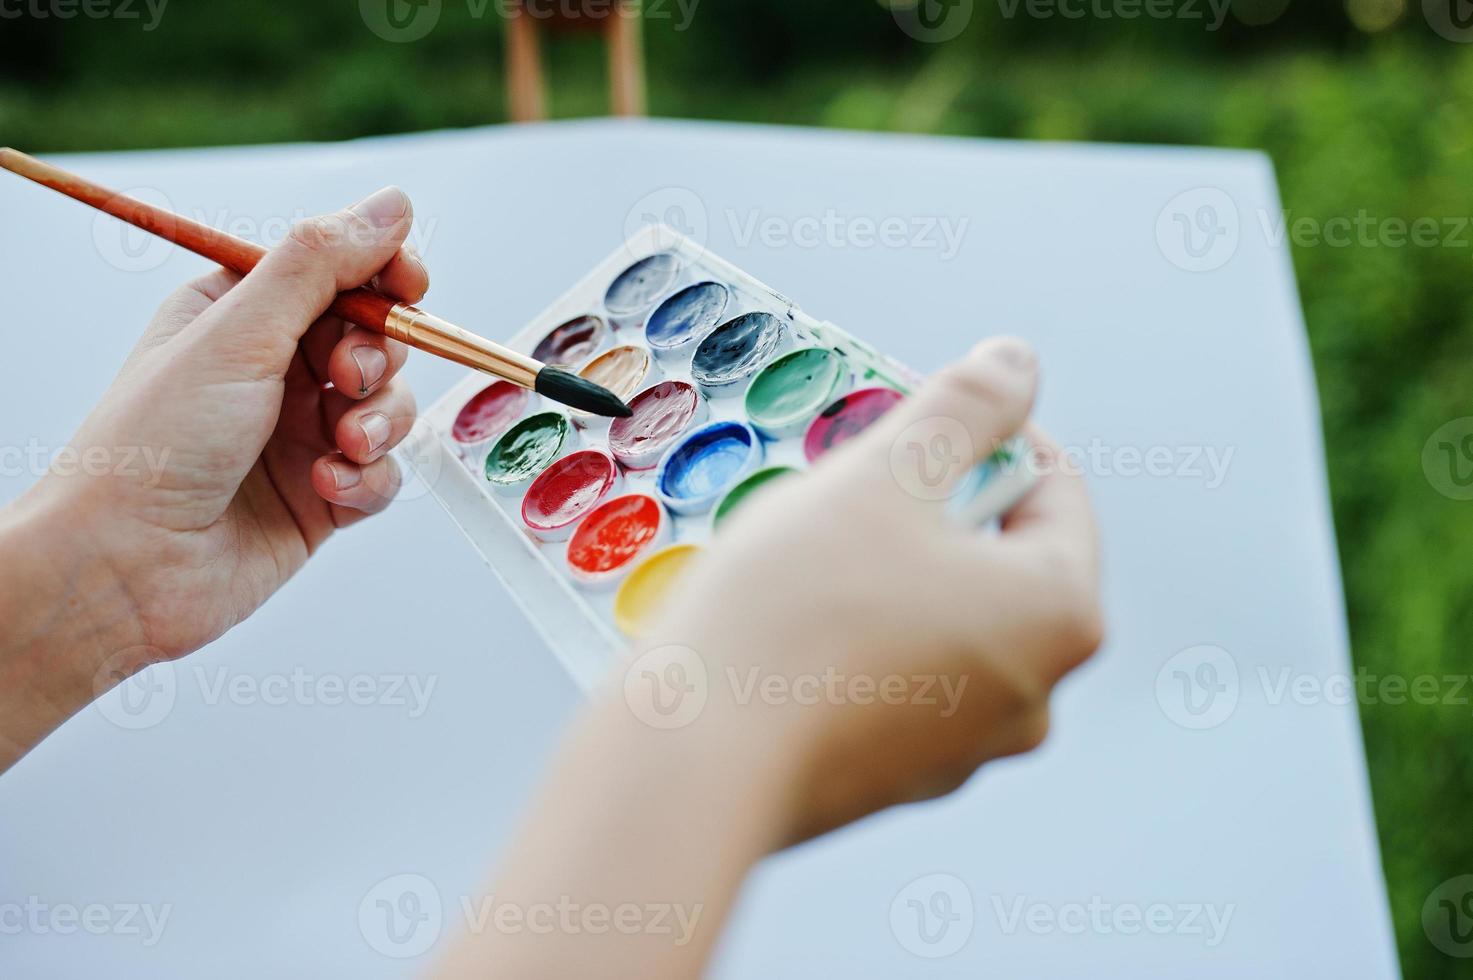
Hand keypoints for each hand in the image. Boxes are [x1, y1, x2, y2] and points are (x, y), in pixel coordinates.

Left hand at [0, 187, 425, 764]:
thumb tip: (392, 206)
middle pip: (378, 336)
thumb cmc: (152, 446)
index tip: (408, 283)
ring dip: (379, 423)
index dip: (382, 272)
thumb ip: (320, 264)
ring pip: (391, 406)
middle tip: (348, 379)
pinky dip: (366, 479)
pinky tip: (327, 490)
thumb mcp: (238, 334)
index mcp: (241, 314)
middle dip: (378, 358)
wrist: (127, 567)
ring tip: (341, 446)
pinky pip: (383, 472)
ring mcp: (302, 434)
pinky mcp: (324, 495)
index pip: (337, 269)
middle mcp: (276, 369)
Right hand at [439, 338, 1102, 979]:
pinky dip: (859, 635)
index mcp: (1060, 615)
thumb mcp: (885, 477)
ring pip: (939, 617)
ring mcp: (964, 748)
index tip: (908, 409)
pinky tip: (789, 617)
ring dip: (888, 568)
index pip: (1051, 488)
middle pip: (995, 556)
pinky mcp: (895, 779)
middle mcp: (1032, 695)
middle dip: (926, 504)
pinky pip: (894, 676)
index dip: (981, 430)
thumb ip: (964, 408)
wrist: (697, 762)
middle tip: (847, 474)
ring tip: (805, 543)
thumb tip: (1017, 362)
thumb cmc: (798, 610)